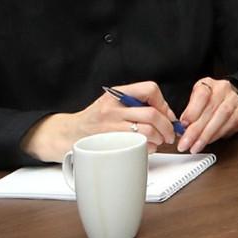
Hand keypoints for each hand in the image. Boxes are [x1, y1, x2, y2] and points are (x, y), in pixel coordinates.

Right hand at [22, 80, 177, 161]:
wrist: (68, 133)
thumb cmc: (96, 119)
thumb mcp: (114, 103)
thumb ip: (137, 104)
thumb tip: (168, 114)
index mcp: (117, 94)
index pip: (150, 89)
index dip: (163, 103)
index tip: (166, 114)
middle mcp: (113, 107)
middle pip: (152, 114)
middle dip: (167, 126)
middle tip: (169, 133)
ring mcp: (109, 125)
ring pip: (147, 131)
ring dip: (159, 138)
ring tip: (158, 141)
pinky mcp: (108, 142)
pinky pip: (137, 145)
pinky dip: (148, 148)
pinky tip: (145, 147)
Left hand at [176, 77, 237, 152]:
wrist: (233, 96)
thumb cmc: (210, 99)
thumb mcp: (196, 99)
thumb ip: (189, 111)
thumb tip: (180, 128)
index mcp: (209, 85)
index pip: (201, 95)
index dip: (192, 111)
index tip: (183, 124)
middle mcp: (223, 90)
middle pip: (210, 110)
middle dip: (196, 130)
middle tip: (185, 143)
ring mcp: (234, 102)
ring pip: (221, 119)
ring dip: (206, 136)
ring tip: (195, 147)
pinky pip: (228, 126)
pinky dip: (215, 136)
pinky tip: (206, 142)